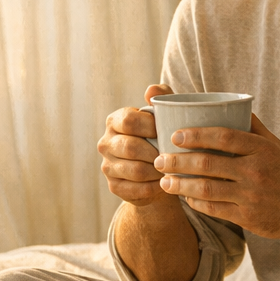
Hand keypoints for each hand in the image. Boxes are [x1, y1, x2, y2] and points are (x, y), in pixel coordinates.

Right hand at [98, 84, 174, 206]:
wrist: (157, 170)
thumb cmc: (161, 137)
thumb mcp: (164, 115)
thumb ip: (161, 97)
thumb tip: (150, 91)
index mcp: (115, 121)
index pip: (129, 121)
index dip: (151, 127)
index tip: (168, 132)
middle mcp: (106, 142)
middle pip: (130, 148)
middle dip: (156, 152)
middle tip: (173, 155)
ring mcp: (107, 166)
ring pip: (135, 171)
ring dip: (157, 171)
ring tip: (171, 169)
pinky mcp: (114, 186)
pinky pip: (136, 190)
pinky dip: (155, 187)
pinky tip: (165, 183)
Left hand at [152, 114, 279, 238]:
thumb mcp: (276, 145)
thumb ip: (252, 126)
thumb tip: (229, 103)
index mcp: (262, 149)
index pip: (224, 137)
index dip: (196, 135)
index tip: (175, 135)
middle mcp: (256, 172)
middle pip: (209, 164)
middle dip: (178, 162)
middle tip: (159, 159)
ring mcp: (252, 196)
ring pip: (207, 190)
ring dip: (180, 185)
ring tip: (163, 181)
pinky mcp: (248, 218)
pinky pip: (214, 209)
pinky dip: (196, 202)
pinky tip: (185, 197)